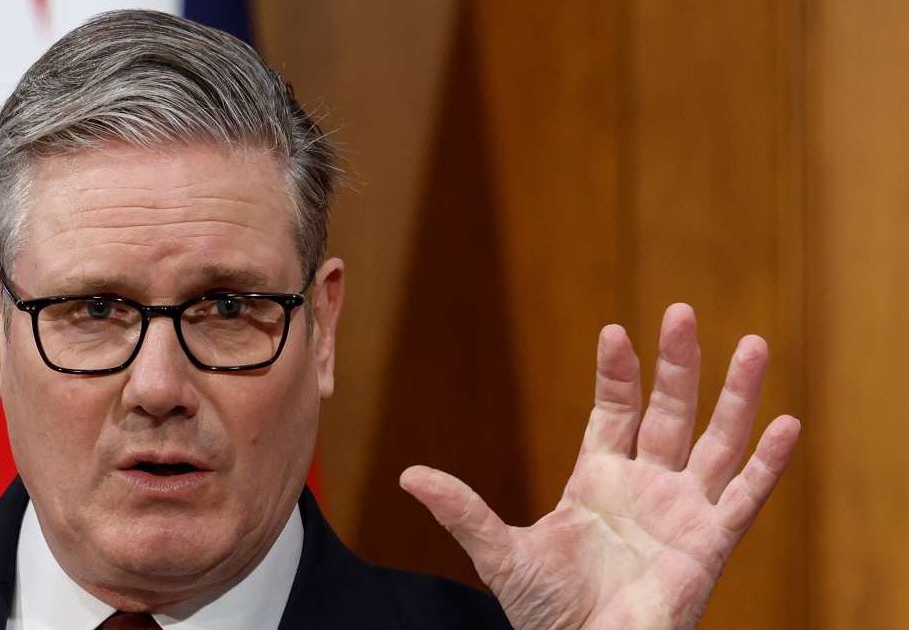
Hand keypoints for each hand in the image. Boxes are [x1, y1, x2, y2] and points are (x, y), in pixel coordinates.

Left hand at [400, 304, 800, 629]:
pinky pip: (746, 498)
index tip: (615, 332)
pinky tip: (786, 423)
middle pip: (667, 412)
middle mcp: (645, 486)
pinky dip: (768, 463)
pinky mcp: (709, 545)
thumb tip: (408, 475)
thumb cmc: (547, 613)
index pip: (613, 411)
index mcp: (597, 480)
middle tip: (681, 312)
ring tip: (753, 344)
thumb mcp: (500, 554)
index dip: (617, 373)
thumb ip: (463, 511)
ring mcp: (682, 512)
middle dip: (676, 365)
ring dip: (735, 396)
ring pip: (716, 442)